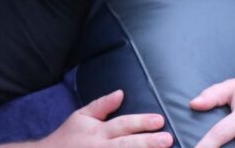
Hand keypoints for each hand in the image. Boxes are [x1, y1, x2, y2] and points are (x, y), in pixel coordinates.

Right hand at [43, 90, 171, 147]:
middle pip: (127, 145)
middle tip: (167, 140)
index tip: (159, 120)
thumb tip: (120, 93)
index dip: (141, 122)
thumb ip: (101, 105)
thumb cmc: (68, 138)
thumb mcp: (81, 117)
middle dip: (147, 143)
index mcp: (97, 132)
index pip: (122, 125)